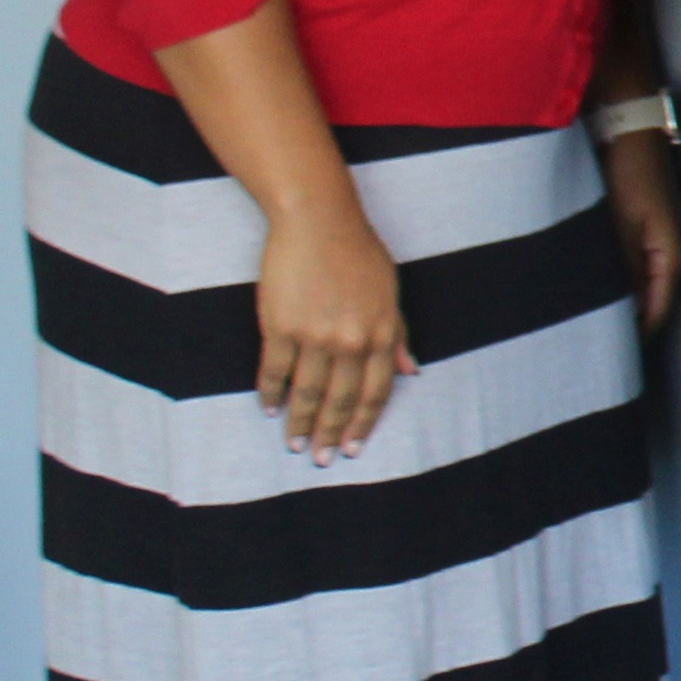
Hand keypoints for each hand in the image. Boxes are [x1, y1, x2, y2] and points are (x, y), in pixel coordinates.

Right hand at [252, 192, 412, 457]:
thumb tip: (410, 370)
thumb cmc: (358, 252)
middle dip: (330, 433)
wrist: (318, 220)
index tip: (353, 447)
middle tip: (321, 460)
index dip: (363, 423)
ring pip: (307, 393)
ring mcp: (314, 335)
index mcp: (381, 333)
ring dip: (299, 423)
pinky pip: (275, 371)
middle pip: (340, 400)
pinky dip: (271, 393)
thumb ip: (397, 333)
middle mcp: (351, 340)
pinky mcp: (280, 326)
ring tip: (293, 445)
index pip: (376, 392)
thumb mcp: (389, 292)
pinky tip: (269, 409)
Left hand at [600, 123, 680, 333]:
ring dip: (617, 305)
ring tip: (583, 324)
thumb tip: (615, 314)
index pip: (657, 315)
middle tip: (586, 347)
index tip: (600, 360)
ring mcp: (660, 245)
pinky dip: (615, 284)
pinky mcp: (646, 235)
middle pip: (650, 306)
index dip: (631, 338)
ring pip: (639, 290)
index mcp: (675, 257)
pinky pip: (632, 271)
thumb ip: (621, 271)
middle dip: (623, 326)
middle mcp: (673, 256)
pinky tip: (589, 290)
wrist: (629, 130)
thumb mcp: (621, 225)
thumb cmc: (629, 173)